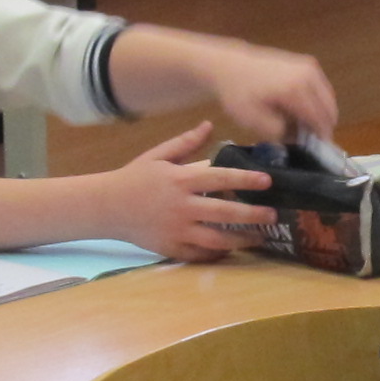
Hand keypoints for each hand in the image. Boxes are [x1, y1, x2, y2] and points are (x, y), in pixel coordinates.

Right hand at [96, 128, 276, 261]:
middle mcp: (181, 207)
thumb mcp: (158, 155)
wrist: (106, 207)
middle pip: (224, 214)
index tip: (267, 181)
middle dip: (253, 215)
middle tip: (273, 214)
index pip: (219, 179)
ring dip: (242, 240)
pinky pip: (201, 255)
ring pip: (216, 240)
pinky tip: (232, 249)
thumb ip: (186, 142)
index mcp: (180, 180)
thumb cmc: (134, 178)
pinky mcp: (171, 248)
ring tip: (261, 237)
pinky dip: (218, 254)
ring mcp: (176, 230)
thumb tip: (210, 125)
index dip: (245, 180)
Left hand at [204, 41, 338, 142]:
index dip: (321, 139)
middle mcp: (309, 75)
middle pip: (329, 110)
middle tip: (308, 141)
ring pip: (328, 100)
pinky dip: (316, 102)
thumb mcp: (254, 122)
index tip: (316, 153)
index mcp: (297, 89)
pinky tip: (300, 111)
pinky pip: (321, 89)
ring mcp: (310, 67)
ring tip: (302, 126)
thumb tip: (300, 139)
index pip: (321, 120)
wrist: (227, 65)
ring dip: (320, 115)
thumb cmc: (238, 95)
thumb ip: (282, 134)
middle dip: (322, 127)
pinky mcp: (307, 63)